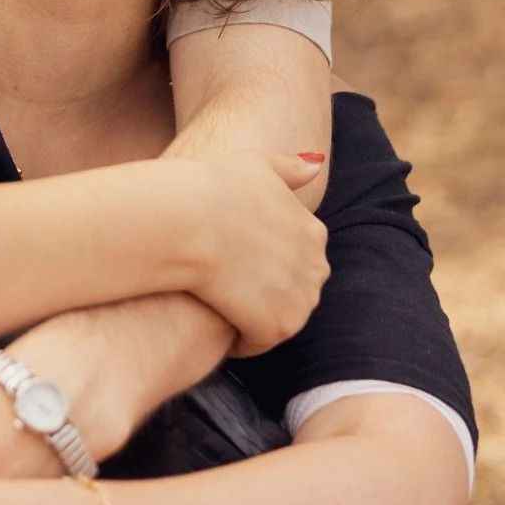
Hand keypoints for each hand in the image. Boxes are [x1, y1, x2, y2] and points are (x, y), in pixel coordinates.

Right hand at [170, 150, 328, 356]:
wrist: (188, 219)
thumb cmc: (214, 185)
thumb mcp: (258, 163)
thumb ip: (291, 167)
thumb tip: (316, 165)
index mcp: (314, 231)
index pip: (297, 256)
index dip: (264, 257)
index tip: (236, 254)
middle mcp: (316, 268)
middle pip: (293, 289)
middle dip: (266, 289)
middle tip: (226, 279)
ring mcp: (300, 300)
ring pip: (279, 317)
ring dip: (255, 315)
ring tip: (220, 300)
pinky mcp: (277, 327)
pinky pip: (259, 342)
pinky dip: (240, 338)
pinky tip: (216, 320)